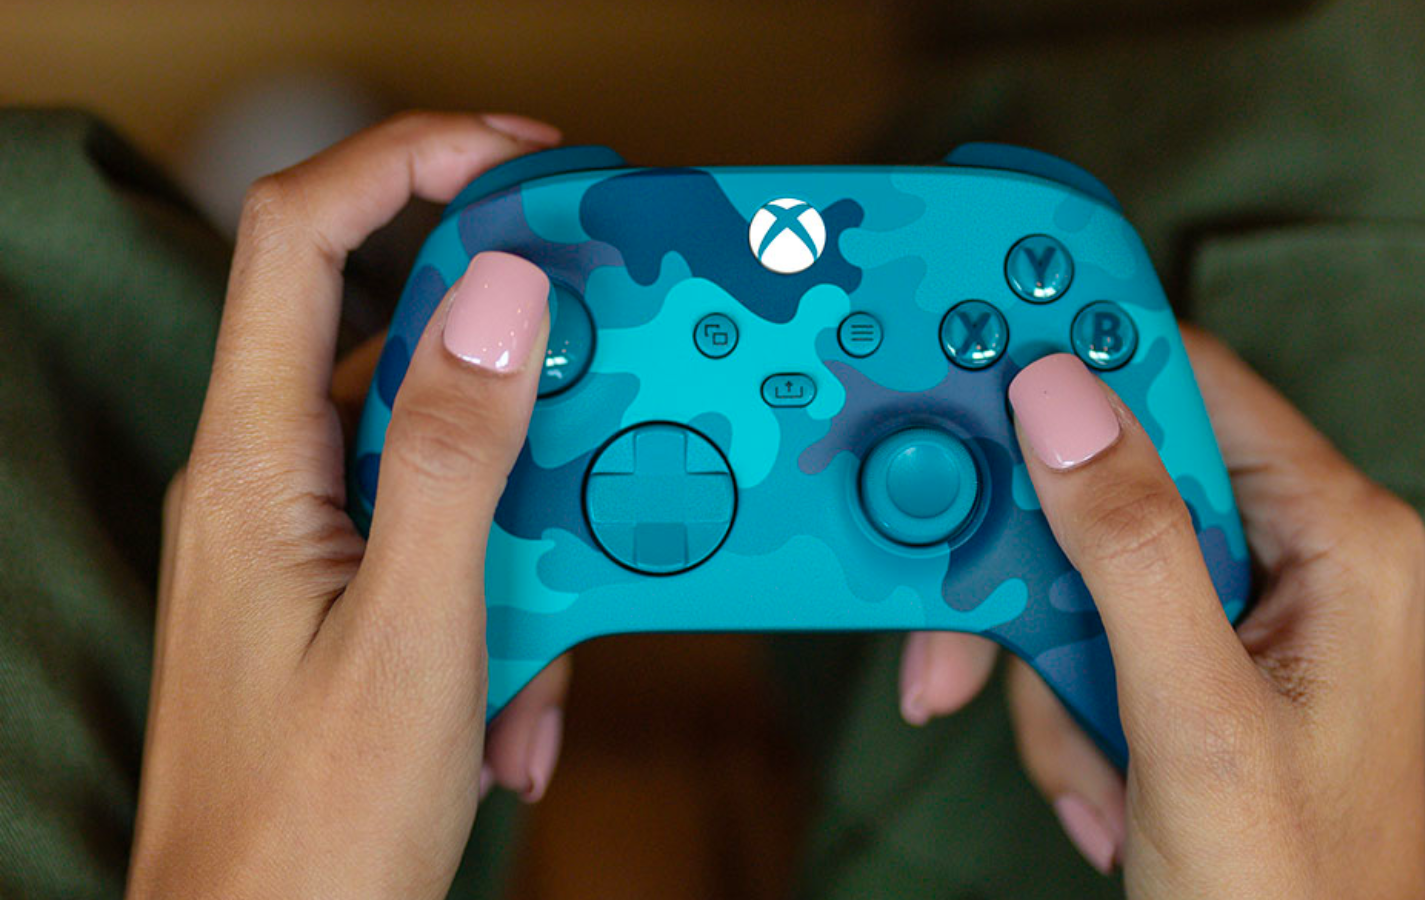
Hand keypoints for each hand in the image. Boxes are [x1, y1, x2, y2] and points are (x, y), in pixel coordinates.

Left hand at [127, 112, 575, 899]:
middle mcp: (272, 480)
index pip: (300, 237)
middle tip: (612, 362)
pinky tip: (521, 709)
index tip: (521, 156)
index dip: (403, 162)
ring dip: (527, 520)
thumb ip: (457, 453)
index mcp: (256, 464)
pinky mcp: (347, 592)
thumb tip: (501, 294)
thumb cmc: (313, 827)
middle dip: (513, 353)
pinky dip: (509, 598)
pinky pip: (447, 539)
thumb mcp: (418, 630)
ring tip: (554, 640)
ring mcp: (309, 538)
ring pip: (441, 451)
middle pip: (392, 332)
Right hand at [897, 331, 1424, 897]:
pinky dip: (1065, 712)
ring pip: (1080, 570)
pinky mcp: (1195, 661)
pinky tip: (1104, 786)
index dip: (1077, 377)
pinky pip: (1085, 637)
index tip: (976, 380)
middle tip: (970, 650)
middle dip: (1035, 585)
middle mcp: (1293, 556)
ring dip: (1047, 674)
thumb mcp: (1193, 713)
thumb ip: (1127, 550)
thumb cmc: (1289, 891)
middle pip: (1112, 485)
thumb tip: (1058, 401)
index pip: (1186, 385)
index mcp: (1334, 536)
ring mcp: (1243, 612)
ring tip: (1090, 766)